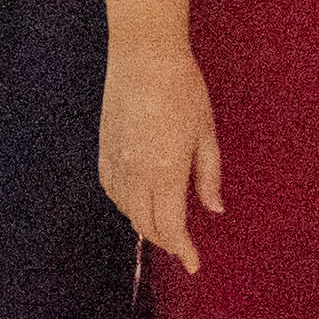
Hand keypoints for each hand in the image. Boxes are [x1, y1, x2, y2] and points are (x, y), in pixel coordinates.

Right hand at [100, 40, 220, 273]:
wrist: (144, 55)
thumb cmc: (182, 89)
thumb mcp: (205, 133)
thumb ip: (208, 175)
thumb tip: (214, 208)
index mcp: (166, 171)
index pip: (171, 226)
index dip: (182, 250)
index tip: (193, 263)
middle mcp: (137, 173)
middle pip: (147, 224)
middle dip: (166, 241)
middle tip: (182, 245)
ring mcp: (116, 161)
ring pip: (126, 210)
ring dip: (144, 224)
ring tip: (161, 226)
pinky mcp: (104, 148)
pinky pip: (110, 189)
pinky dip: (124, 204)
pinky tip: (134, 202)